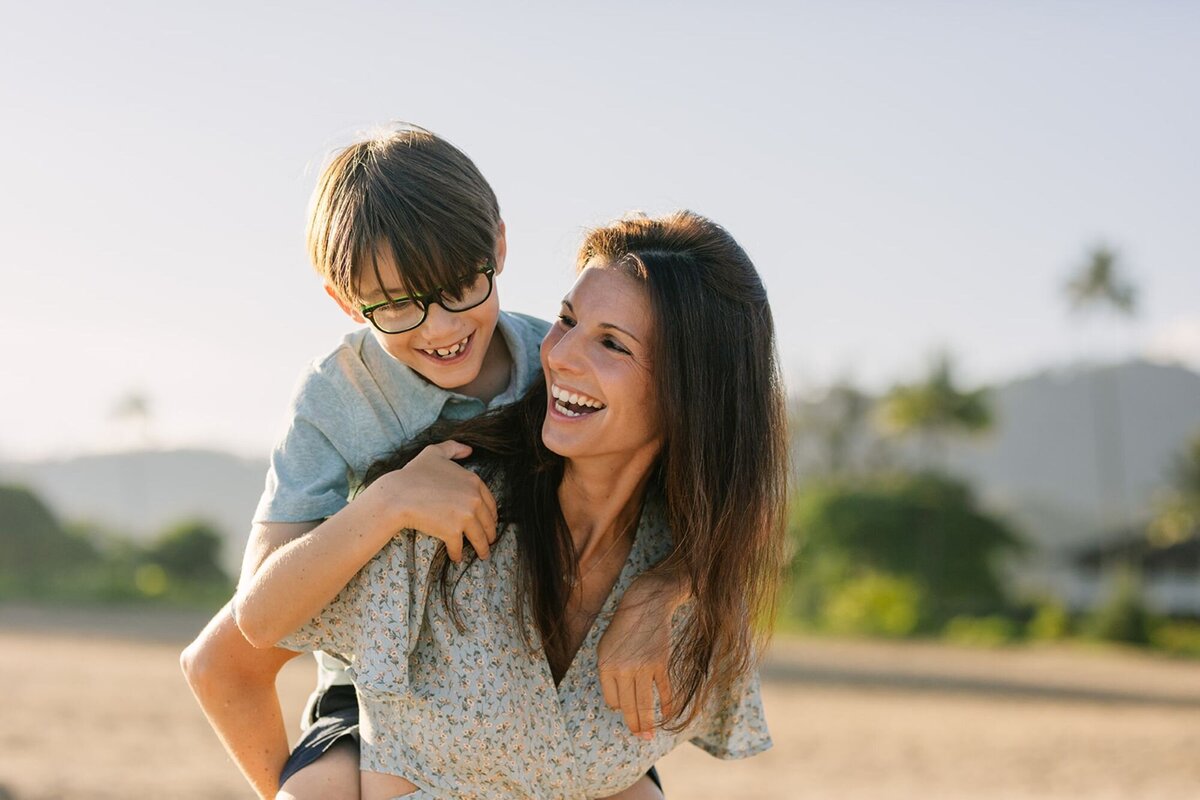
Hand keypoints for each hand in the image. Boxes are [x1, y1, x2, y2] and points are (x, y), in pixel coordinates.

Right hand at [365, 440, 497, 561]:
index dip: (491, 515)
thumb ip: (454, 448)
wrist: (398, 494)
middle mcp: (474, 499)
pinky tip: (456, 558)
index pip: (490, 503)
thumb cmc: (414, 473)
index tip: (489, 522)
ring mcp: (465, 516)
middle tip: (489, 541)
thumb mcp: (435, 452)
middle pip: (488, 522)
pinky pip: (459, 547)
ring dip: (482, 548)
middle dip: (490, 533)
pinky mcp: (453, 532)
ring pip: (479, 538)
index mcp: (474, 481)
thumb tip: (470, 450)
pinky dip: (458, 554)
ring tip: (481, 554)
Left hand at [597, 574, 680, 738]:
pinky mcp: (660, 663)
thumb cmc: (625, 627)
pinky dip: (667, 706)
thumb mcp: (607, 647)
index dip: (619, 707)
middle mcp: (622, 668)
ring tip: (650, 736)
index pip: (611, 700)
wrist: (646, 604)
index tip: (625, 710)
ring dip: (648, 723)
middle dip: (634, 726)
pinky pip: (663, 691)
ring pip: (644, 703)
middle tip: (640, 738)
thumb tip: (618, 703)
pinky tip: (667, 715)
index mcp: (605, 665)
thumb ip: (610, 673)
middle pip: (628, 706)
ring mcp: (642, 667)